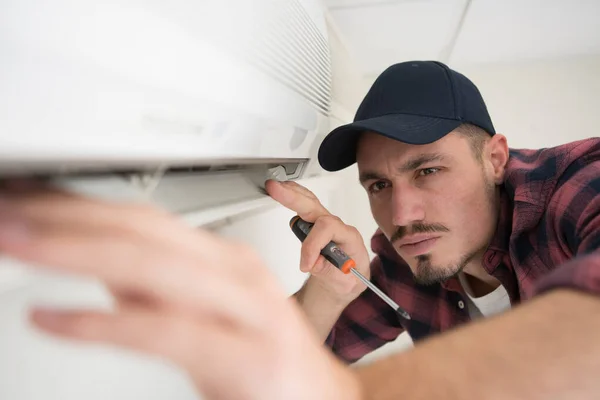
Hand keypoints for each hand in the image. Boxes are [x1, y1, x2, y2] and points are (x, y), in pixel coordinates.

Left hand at [0, 184, 360, 399]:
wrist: (322, 399)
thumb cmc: (261, 358)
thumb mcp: (200, 313)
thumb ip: (153, 287)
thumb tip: (94, 260)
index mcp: (220, 259)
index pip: (140, 219)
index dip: (77, 207)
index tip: (26, 200)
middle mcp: (234, 271)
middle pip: (142, 230)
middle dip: (66, 218)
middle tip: (7, 212)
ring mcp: (246, 307)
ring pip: (153, 265)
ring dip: (75, 251)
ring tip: (16, 244)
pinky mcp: (249, 354)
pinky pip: (167, 330)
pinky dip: (104, 322)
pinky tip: (52, 318)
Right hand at [265, 180, 369, 303]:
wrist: (350, 280)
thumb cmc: (350, 279)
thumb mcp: (347, 284)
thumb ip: (331, 273)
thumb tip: (313, 262)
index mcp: (349, 237)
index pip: (327, 228)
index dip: (312, 245)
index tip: (306, 265)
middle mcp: (337, 226)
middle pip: (315, 206)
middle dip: (294, 198)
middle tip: (276, 191)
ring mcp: (325, 224)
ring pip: (309, 202)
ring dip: (291, 193)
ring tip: (275, 187)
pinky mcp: (315, 225)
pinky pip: (305, 206)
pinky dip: (292, 197)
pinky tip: (283, 191)